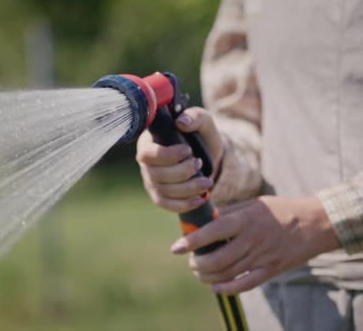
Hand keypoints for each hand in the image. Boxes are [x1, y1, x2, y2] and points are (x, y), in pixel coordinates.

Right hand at [136, 107, 223, 212]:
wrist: (207, 156)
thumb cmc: (200, 135)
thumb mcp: (203, 122)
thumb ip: (195, 116)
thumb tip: (182, 122)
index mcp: (149, 142)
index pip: (147, 154)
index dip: (166, 155)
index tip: (187, 150)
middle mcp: (146, 163)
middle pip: (156, 175)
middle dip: (181, 172)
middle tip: (199, 163)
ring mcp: (151, 181)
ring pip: (163, 191)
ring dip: (188, 189)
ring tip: (206, 182)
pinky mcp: (159, 195)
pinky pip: (166, 204)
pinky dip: (184, 204)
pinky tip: (200, 198)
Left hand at [170, 196, 340, 294]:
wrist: (316, 223)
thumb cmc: (280, 210)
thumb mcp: (253, 204)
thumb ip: (228, 213)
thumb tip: (203, 220)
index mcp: (245, 220)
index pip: (212, 232)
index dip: (192, 241)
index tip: (176, 248)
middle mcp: (252, 239)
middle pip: (217, 259)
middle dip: (198, 264)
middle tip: (191, 262)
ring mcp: (262, 257)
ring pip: (228, 274)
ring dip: (208, 276)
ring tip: (199, 272)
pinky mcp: (271, 270)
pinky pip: (245, 284)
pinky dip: (227, 289)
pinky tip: (216, 287)